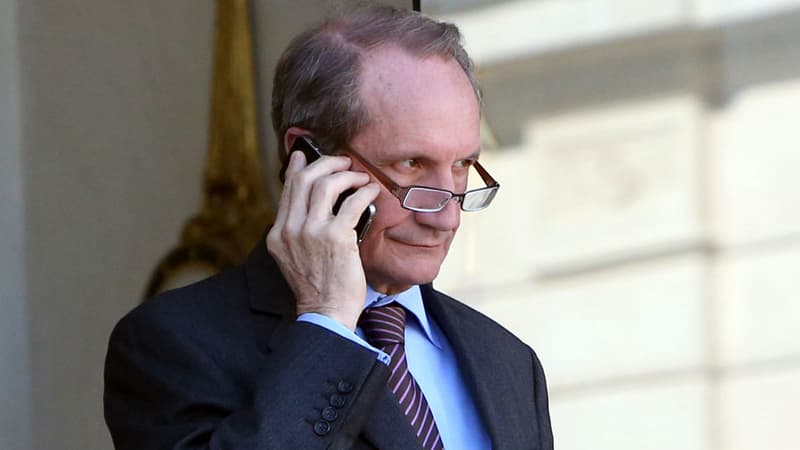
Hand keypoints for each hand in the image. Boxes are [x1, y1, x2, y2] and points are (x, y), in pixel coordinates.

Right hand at [266, 150, 379, 330]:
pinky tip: (372, 192)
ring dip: (347, 175)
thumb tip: (311, 202)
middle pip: (304, 179)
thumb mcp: (296, 257)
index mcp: (278, 234)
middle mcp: (290, 230)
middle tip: (342, 162)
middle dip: (326, 163)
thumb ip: (298, 231)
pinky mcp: (336, 237)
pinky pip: (352, 202)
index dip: (298, 168)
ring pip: (326, 185)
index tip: (305, 155)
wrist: (326, 312)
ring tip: (360, 176)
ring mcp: (312, 232)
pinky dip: (364, 192)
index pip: (287, 190)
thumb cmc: (318, 286)